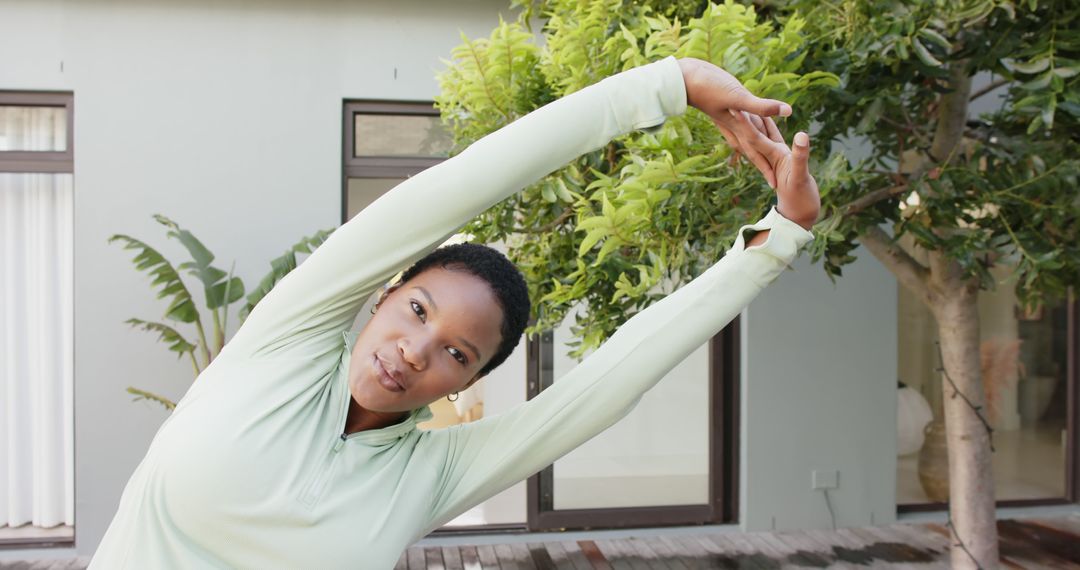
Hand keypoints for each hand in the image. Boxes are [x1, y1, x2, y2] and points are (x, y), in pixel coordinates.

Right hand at [677, 58, 792, 187]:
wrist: (683, 79)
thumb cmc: (707, 88)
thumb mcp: (737, 97)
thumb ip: (762, 106)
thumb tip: (788, 112)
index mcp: (737, 128)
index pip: (755, 152)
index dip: (765, 168)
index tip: (774, 185)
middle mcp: (732, 126)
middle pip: (750, 149)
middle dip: (761, 164)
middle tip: (771, 180)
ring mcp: (727, 117)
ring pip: (745, 137)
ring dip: (753, 148)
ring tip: (761, 158)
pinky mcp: (723, 107)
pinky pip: (738, 123)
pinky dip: (745, 128)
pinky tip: (746, 125)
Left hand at [727, 110, 819, 229]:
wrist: (800, 215)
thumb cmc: (801, 199)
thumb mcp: (801, 177)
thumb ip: (800, 157)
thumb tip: (801, 136)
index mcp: (773, 157)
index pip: (754, 137)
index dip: (745, 122)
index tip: (734, 107)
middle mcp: (771, 155)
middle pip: (753, 133)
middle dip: (743, 117)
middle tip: (730, 98)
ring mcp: (776, 156)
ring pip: (762, 132)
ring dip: (753, 118)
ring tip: (743, 101)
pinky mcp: (782, 157)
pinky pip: (772, 137)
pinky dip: (768, 126)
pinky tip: (764, 118)